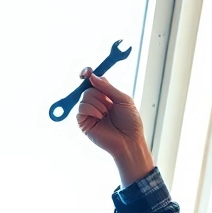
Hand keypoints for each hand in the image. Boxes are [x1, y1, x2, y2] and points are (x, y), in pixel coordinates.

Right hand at [75, 69, 152, 184]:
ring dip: (98, 104)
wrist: (129, 140)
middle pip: (88, 87)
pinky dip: (92, 110)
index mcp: (106, 97)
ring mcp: (89, 113)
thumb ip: (107, 87)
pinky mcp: (83, 122)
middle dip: (99, 94)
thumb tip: (93, 76)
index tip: (86, 72)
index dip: (88, 75)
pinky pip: (81, 108)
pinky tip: (100, 117)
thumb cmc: (130, 122)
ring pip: (84, 96)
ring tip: (106, 114)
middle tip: (109, 105)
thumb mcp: (123, 99)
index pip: (94, 81)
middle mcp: (96, 103)